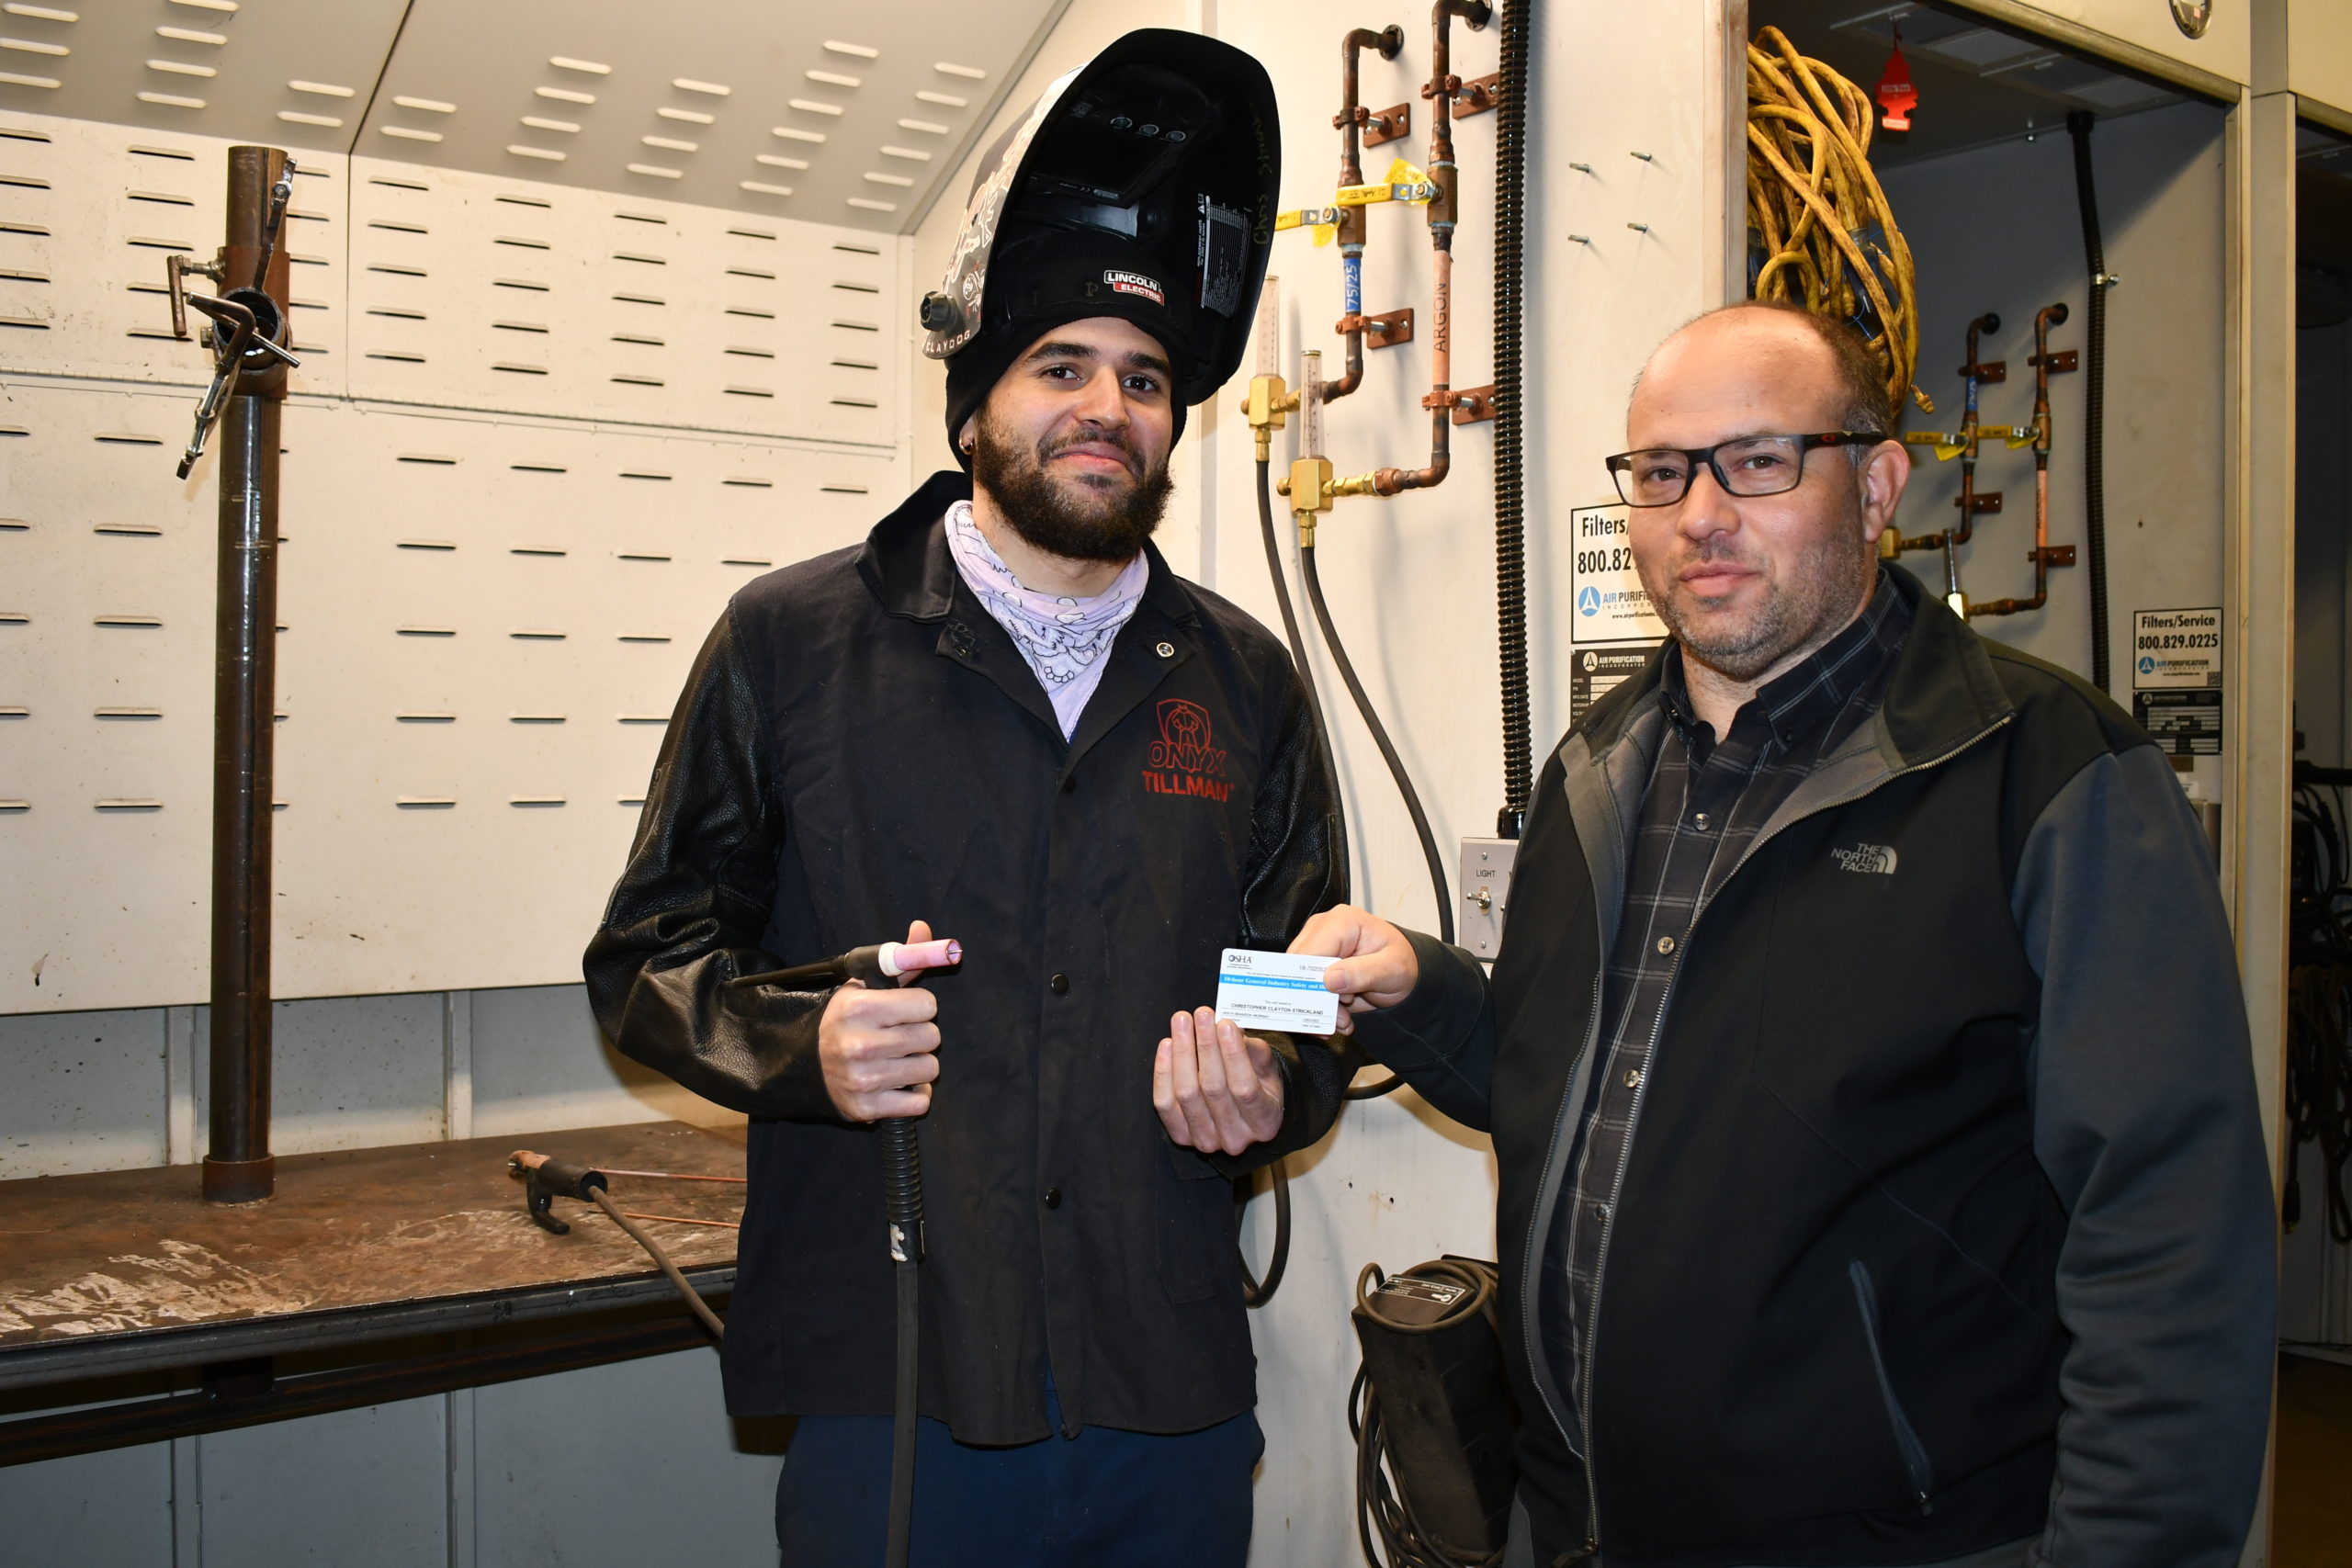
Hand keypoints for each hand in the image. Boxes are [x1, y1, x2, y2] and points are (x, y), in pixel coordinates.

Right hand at [818, 919, 940, 1120]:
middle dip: (920, 1035)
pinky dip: (915, 1095)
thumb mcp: (864, 985)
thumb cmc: (843, 1020)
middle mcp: (860, 1044)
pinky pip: (920, 1102)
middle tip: (899, 1036)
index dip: (919, 1007)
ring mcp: (863, 1080)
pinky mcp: (867, 1109)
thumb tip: (923, 927)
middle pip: (931, 1037)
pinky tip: (897, 1083)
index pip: (928, 1005)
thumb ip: (900, 959)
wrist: (802, 1064)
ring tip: (897, 1059)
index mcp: (860, 1008)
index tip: (904, 1011)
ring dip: (919, 1065)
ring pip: (930, 1069)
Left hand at [1154, 1007, 1283, 1155]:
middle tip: (1201, 1014)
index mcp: (1265, 1123)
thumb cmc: (1258, 1082)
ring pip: (1187, 1094)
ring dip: (1183, 1052)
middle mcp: (1236, 1139)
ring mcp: (1206, 1141)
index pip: (1246, 1088)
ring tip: (1183, 1022)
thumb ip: (1253, 1050)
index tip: (1224, 1023)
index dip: (1233, 1054)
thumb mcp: (1267, 1067)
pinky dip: (1163, 1071)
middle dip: (1206, 1046)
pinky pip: (1165, 1103)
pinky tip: (1168, 1044)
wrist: (1242, 1110)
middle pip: (1213, 1089)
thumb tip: (1228, 1028)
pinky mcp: (1181, 1136)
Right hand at [1290, 905, 1418, 1032]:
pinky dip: (1320, 1010)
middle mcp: (1323, 930)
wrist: (1406, 971)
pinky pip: (1306, 990)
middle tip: (1340, 1019)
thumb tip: (1330, 979)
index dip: (1312, 981)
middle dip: (1317, 1000)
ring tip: (1343, 1020)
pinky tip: (1339, 1017)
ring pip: (1298, 983)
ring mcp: (1316, 947)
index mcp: (1342, 922)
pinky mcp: (1315, 965)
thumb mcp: (1392, 970)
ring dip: (1320, 1009)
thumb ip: (1363, 973)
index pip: (1309, 952)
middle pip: (1297, 969)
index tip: (1330, 1004)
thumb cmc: (1402, 962)